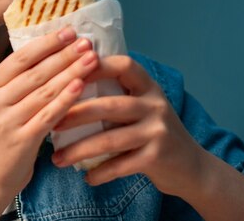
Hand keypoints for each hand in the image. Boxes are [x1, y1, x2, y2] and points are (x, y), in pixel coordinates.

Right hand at [0, 28, 98, 199]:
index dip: (46, 43)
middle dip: (63, 54)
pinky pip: (48, 115)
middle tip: (86, 41)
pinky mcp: (21, 140)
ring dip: (71, 72)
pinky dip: (66, 99)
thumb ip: (17, 86)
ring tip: (91, 59)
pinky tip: (81, 86)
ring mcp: (7, 120)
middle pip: (35, 72)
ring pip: (44, 90)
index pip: (20, 58)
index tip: (68, 31)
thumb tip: (50, 57)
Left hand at [51, 55, 205, 196]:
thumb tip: (67, 84)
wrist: (192, 167)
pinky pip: (121, 165)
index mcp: (147, 87)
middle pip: (109, 105)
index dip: (96, 66)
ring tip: (57, 158)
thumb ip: (116, 94)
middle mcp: (155, 105)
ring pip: (111, 139)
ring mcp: (158, 131)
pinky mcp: (158, 157)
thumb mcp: (142, 106)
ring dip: (79, 150)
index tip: (68, 74)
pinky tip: (86, 177)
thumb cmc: (153, 132)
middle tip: (51, 123)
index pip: (123, 66)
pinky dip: (101, 172)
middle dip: (75, 114)